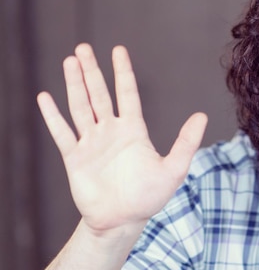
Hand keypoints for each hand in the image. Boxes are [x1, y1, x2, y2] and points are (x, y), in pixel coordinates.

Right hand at [37, 44, 207, 235]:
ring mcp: (92, 143)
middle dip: (92, 71)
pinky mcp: (75, 158)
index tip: (118, 50)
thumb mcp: (174, 169)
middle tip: (83, 48)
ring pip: (80, 107)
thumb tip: (202, 115)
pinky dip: (53, 116)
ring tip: (69, 62)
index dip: (123, 72)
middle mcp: (111, 131)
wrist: (122, 221)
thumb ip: (186, 142)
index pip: (127, 94)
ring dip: (74, 85)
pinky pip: (62, 133)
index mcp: (133, 130)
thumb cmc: (149, 197)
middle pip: (99, 94)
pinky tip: (45, 98)